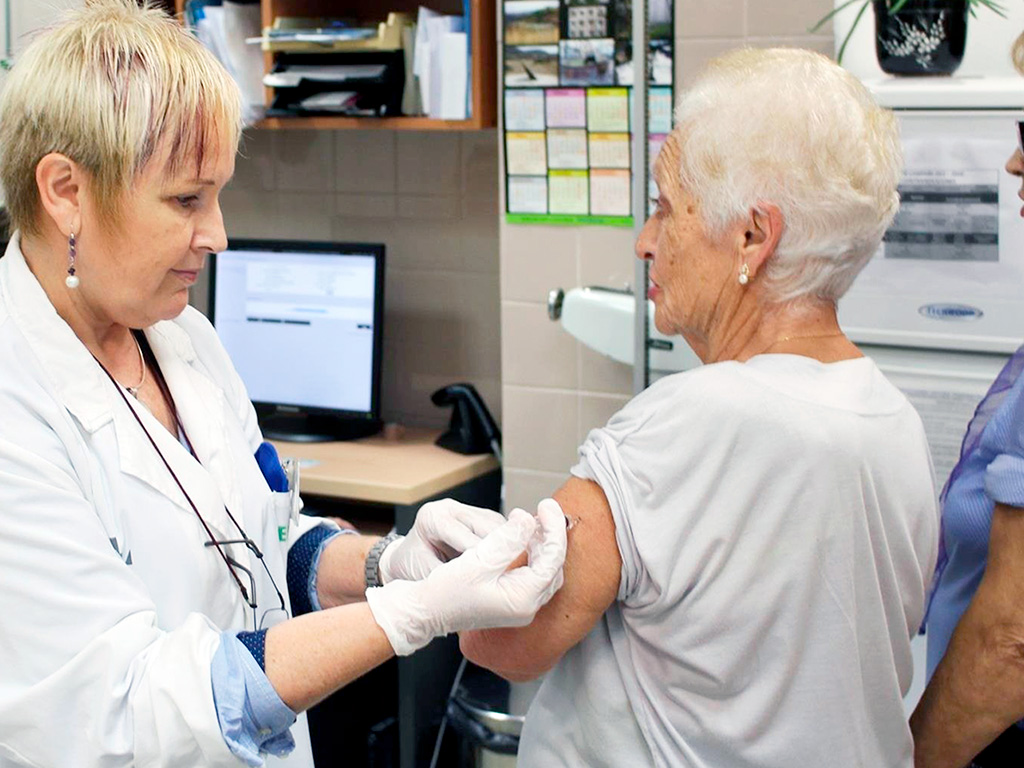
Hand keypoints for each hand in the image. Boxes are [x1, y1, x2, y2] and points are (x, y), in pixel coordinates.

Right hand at [365, 499, 567, 655]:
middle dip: (551, 535)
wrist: (423, 612)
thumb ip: (507, 539)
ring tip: (532, 520)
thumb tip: (529, 520)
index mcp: (522, 599)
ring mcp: (519, 607)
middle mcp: (526, 607)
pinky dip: (531, 554)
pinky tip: (521, 538)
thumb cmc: (444, 591)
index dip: (553, 527)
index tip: (546, 504)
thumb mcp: (477, 559)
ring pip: (544, 570)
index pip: (552, 558)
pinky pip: (532, 575)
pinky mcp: (511, 602)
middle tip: (543, 509)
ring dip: (541, 544)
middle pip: (553, 565)